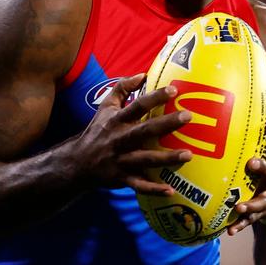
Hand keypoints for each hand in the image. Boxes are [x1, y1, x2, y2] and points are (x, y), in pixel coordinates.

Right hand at [76, 73, 192, 194]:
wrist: (77, 163)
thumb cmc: (98, 131)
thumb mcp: (105, 107)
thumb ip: (122, 88)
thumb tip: (142, 74)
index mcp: (117, 120)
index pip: (137, 106)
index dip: (154, 97)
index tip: (173, 90)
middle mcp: (120, 139)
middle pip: (145, 130)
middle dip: (167, 124)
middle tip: (188, 116)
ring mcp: (121, 160)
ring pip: (146, 159)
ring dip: (167, 158)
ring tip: (189, 154)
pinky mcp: (121, 178)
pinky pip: (139, 185)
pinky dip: (153, 189)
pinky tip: (170, 190)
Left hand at [227, 121, 265, 234]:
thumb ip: (258, 133)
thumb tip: (239, 103)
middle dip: (263, 168)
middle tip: (251, 163)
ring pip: (262, 201)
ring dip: (251, 204)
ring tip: (239, 206)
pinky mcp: (262, 212)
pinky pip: (250, 220)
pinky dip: (240, 225)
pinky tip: (229, 231)